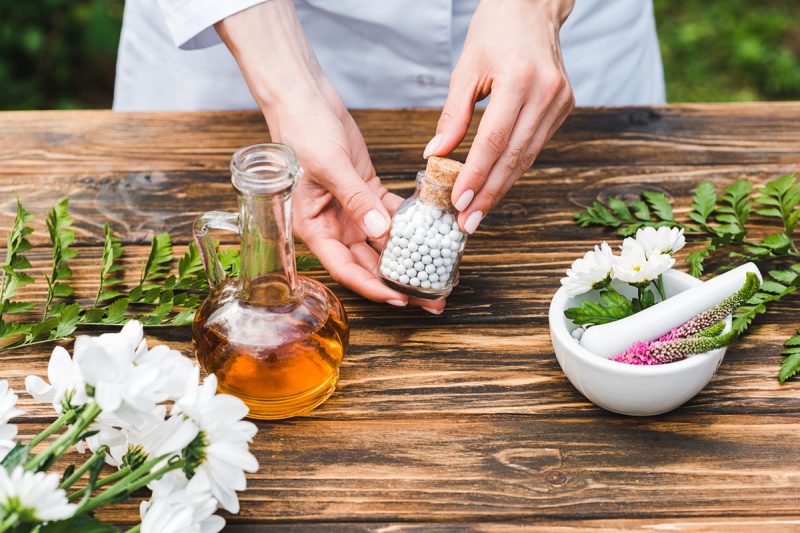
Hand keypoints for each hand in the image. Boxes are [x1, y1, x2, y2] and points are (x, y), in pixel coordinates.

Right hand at [216, 1, 444, 312]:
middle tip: (432, 297)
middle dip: (399, 280)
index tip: (400, 298)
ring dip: (410, 256)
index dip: (372, 286)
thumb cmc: (302, 131)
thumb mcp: (329, 167)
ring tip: (440, 272)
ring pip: (385, 243)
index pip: (345, 268)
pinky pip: (392, 215)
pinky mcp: (367, 192)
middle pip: (369, 262)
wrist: (306, 99)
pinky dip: (412, 223)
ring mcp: (352, 210)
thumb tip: (381, 233)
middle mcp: (334, 225)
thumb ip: (356, 201)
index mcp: (314, 228)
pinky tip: (435, 232)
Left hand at [425, 0, 575, 233]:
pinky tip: (495, 186)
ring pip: (527, 157)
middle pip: (514, 156)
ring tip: (478, 214)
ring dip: (501, 187)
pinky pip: (535, 145)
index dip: (476, 175)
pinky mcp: (565, 106)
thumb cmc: (495, 30)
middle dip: (489, 193)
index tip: (458, 203)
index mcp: (519, 79)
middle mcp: (545, 93)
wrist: (533, 7)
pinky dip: (514, 167)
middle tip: (468, 223)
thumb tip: (436, 154)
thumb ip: (453, 114)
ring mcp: (560, 101)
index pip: (494, 140)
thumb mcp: (466, 68)